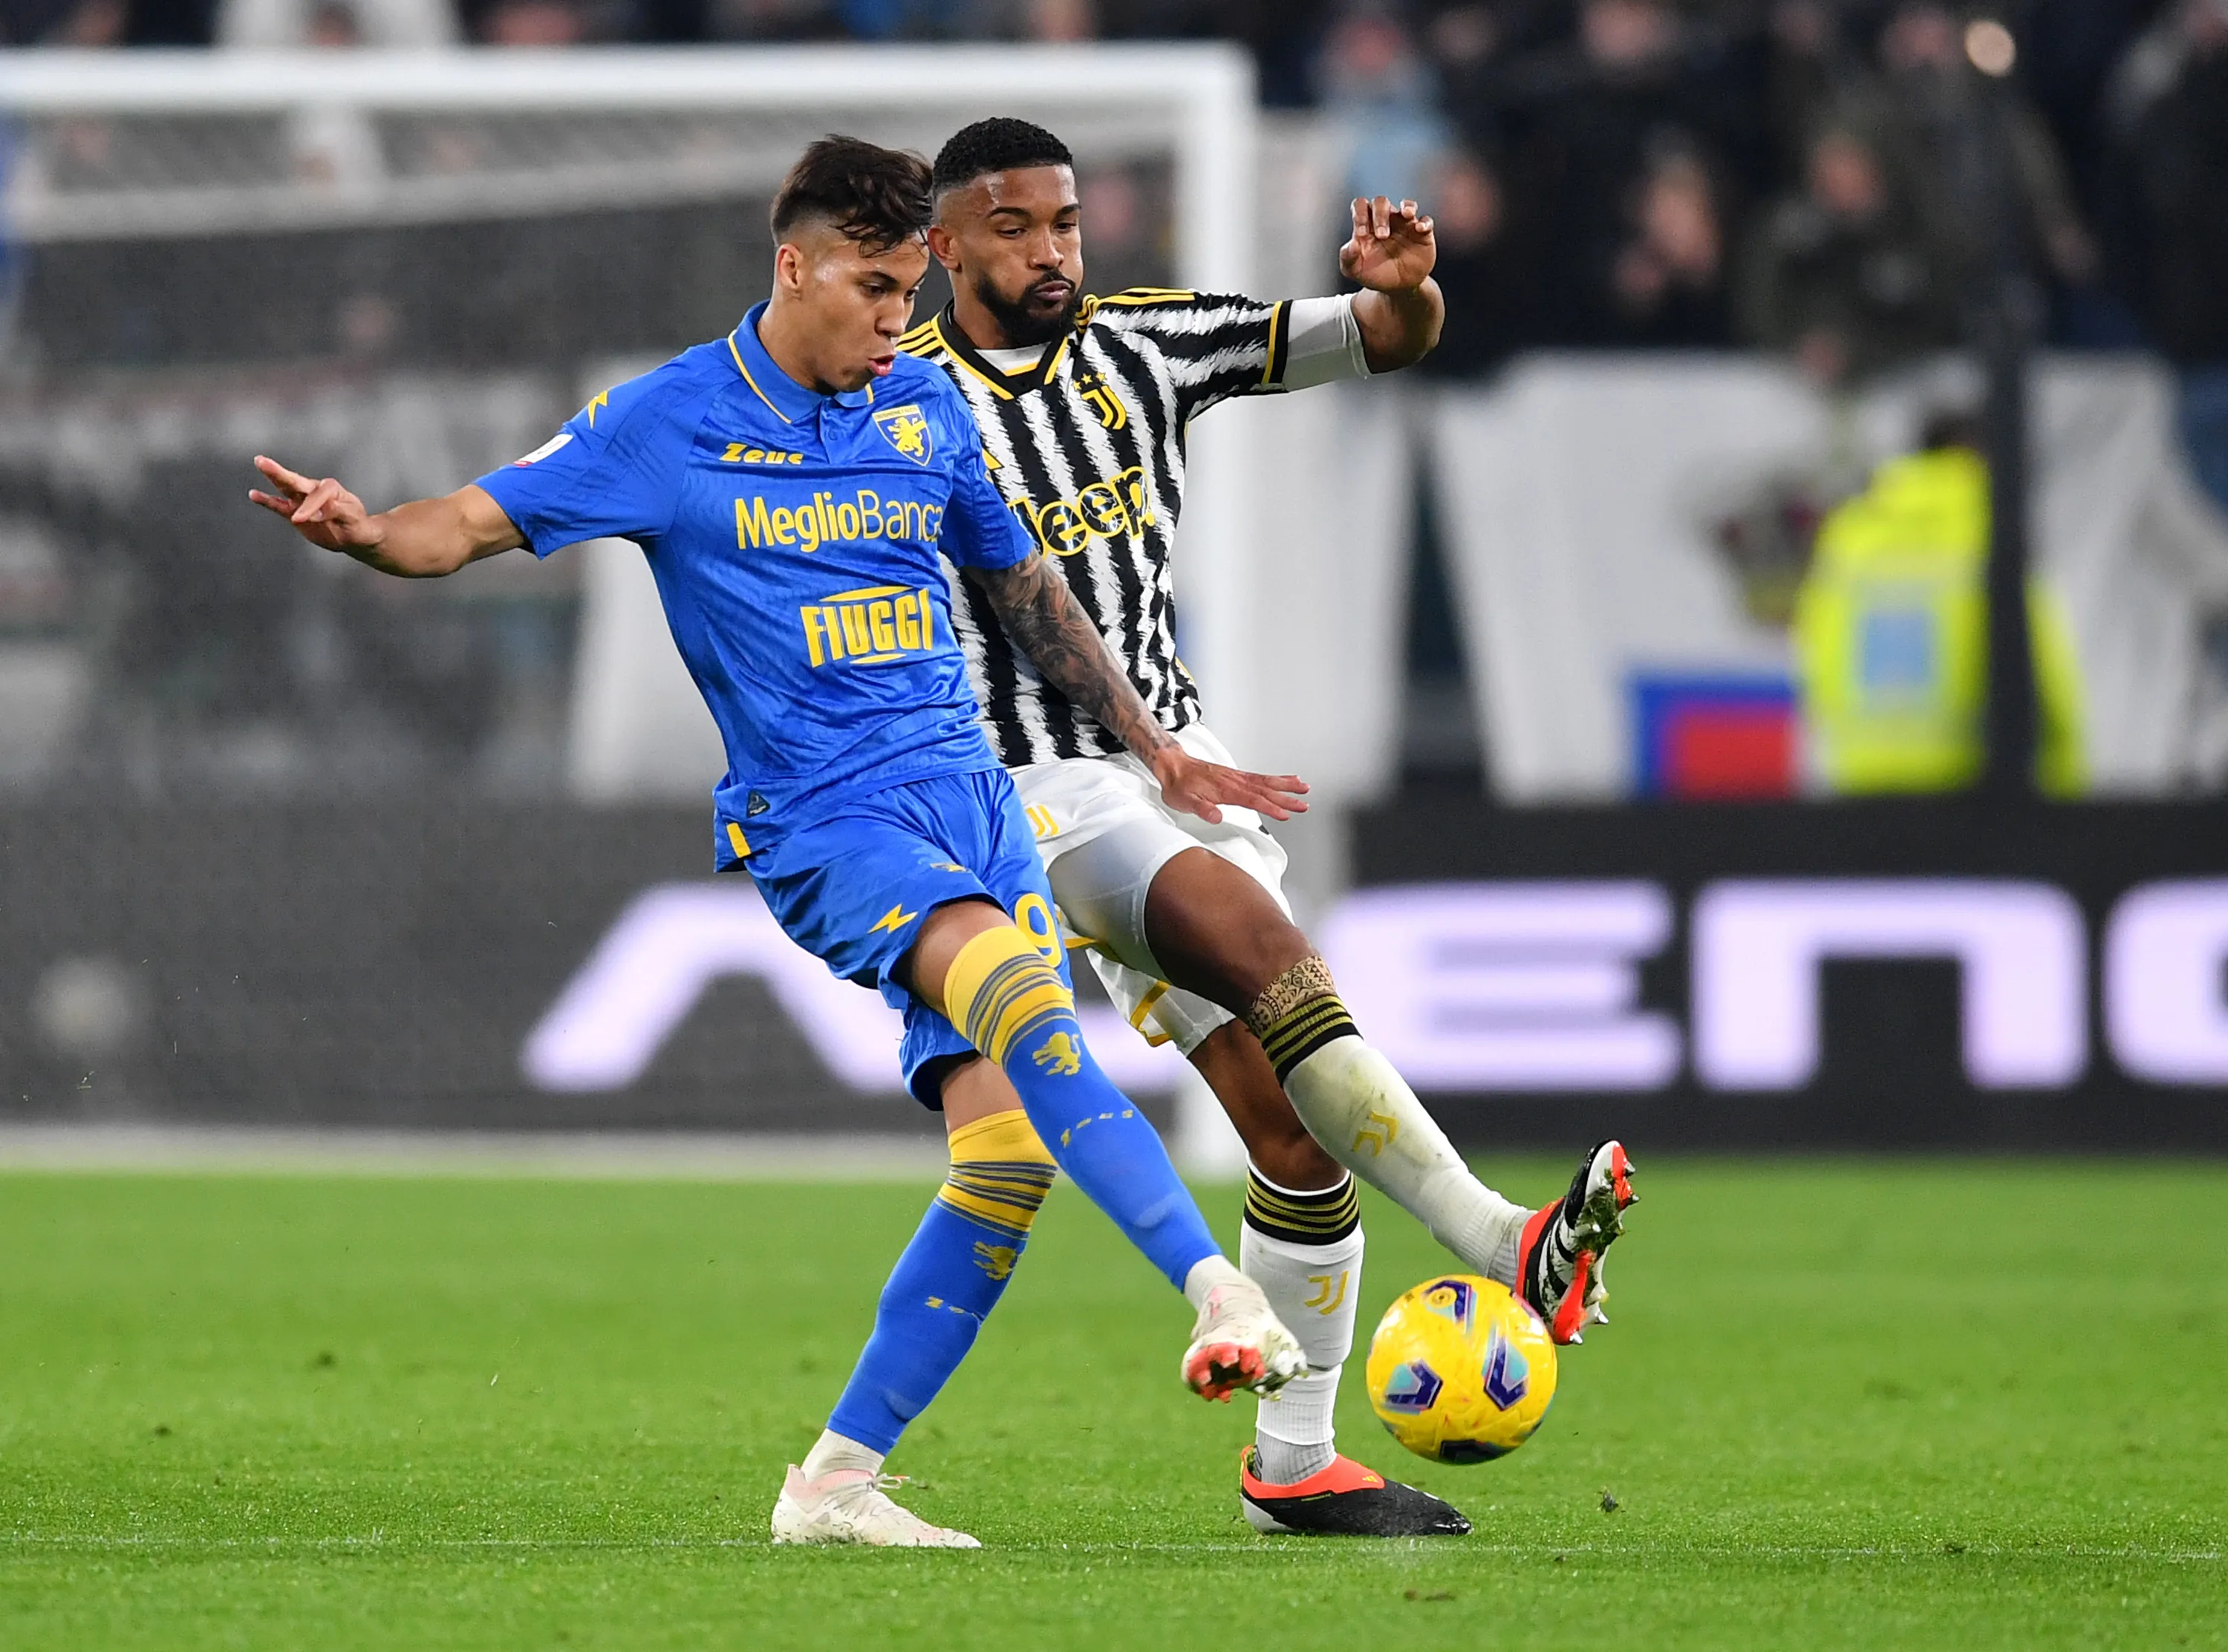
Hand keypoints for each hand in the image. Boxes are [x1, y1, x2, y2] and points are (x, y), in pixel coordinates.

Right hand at [248, 455, 379, 553]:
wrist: (354, 535)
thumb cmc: (357, 524)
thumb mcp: (352, 518)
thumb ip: (336, 512)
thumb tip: (316, 512)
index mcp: (331, 488)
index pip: (317, 494)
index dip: (309, 507)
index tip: (300, 520)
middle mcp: (314, 490)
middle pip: (294, 480)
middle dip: (278, 472)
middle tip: (262, 461)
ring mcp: (303, 500)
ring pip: (285, 488)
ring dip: (272, 477)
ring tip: (259, 463)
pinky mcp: (295, 512)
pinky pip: (278, 506)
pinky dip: (267, 501)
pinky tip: (254, 495)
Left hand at [1151, 745, 1309, 824]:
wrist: (1173, 766)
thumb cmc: (1179, 784)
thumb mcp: (1184, 801)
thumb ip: (1201, 808)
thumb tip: (1215, 816)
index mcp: (1225, 789)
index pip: (1252, 800)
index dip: (1270, 807)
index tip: (1285, 814)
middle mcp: (1235, 781)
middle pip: (1265, 790)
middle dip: (1286, 797)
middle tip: (1304, 804)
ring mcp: (1237, 777)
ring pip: (1266, 782)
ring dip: (1286, 786)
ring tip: (1304, 788)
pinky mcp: (1236, 776)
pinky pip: (1260, 777)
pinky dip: (1275, 779)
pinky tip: (1284, 780)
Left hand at [1339, 196, 1436, 291]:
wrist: (1396, 288)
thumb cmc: (1373, 274)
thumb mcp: (1354, 270)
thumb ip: (1347, 258)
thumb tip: (1351, 244)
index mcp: (1367, 224)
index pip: (1360, 205)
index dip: (1359, 214)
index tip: (1361, 234)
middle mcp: (1386, 220)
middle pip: (1381, 202)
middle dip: (1380, 215)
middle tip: (1382, 236)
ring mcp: (1405, 225)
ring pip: (1407, 205)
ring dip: (1407, 207)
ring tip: (1407, 215)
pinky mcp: (1422, 235)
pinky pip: (1427, 221)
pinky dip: (1425, 223)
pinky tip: (1420, 229)